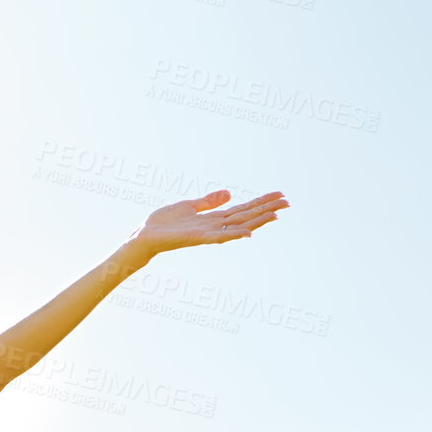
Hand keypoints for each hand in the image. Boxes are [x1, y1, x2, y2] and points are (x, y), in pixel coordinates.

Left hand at [131, 189, 288, 255]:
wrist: (143, 236)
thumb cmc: (162, 224)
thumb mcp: (188, 206)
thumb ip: (209, 202)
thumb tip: (229, 193)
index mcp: (213, 218)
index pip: (242, 209)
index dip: (260, 202)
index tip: (279, 195)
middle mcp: (213, 227)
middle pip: (245, 217)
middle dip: (266, 210)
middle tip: (288, 202)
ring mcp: (206, 234)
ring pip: (237, 227)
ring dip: (257, 221)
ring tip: (276, 215)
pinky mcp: (196, 239)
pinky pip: (218, 237)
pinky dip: (233, 235)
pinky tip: (248, 233)